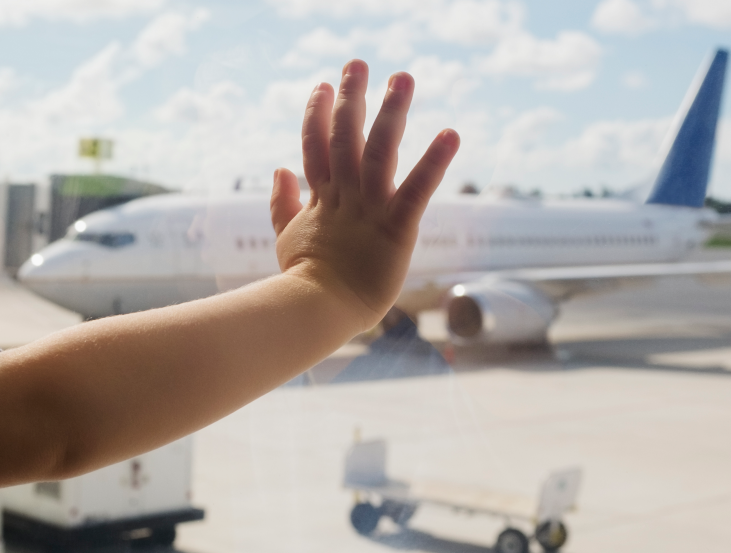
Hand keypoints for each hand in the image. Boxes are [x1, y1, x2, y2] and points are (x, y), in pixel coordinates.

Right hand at [271, 60, 458, 325]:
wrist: (317, 313)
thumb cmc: (305, 283)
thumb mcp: (286, 238)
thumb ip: (282, 203)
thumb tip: (280, 168)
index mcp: (319, 200)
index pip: (316, 147)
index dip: (318, 114)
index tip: (323, 86)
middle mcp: (343, 197)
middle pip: (346, 137)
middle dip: (353, 98)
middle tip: (359, 63)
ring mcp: (368, 210)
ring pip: (380, 151)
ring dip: (392, 112)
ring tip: (403, 79)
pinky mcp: (396, 228)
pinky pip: (417, 189)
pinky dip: (434, 162)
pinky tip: (451, 134)